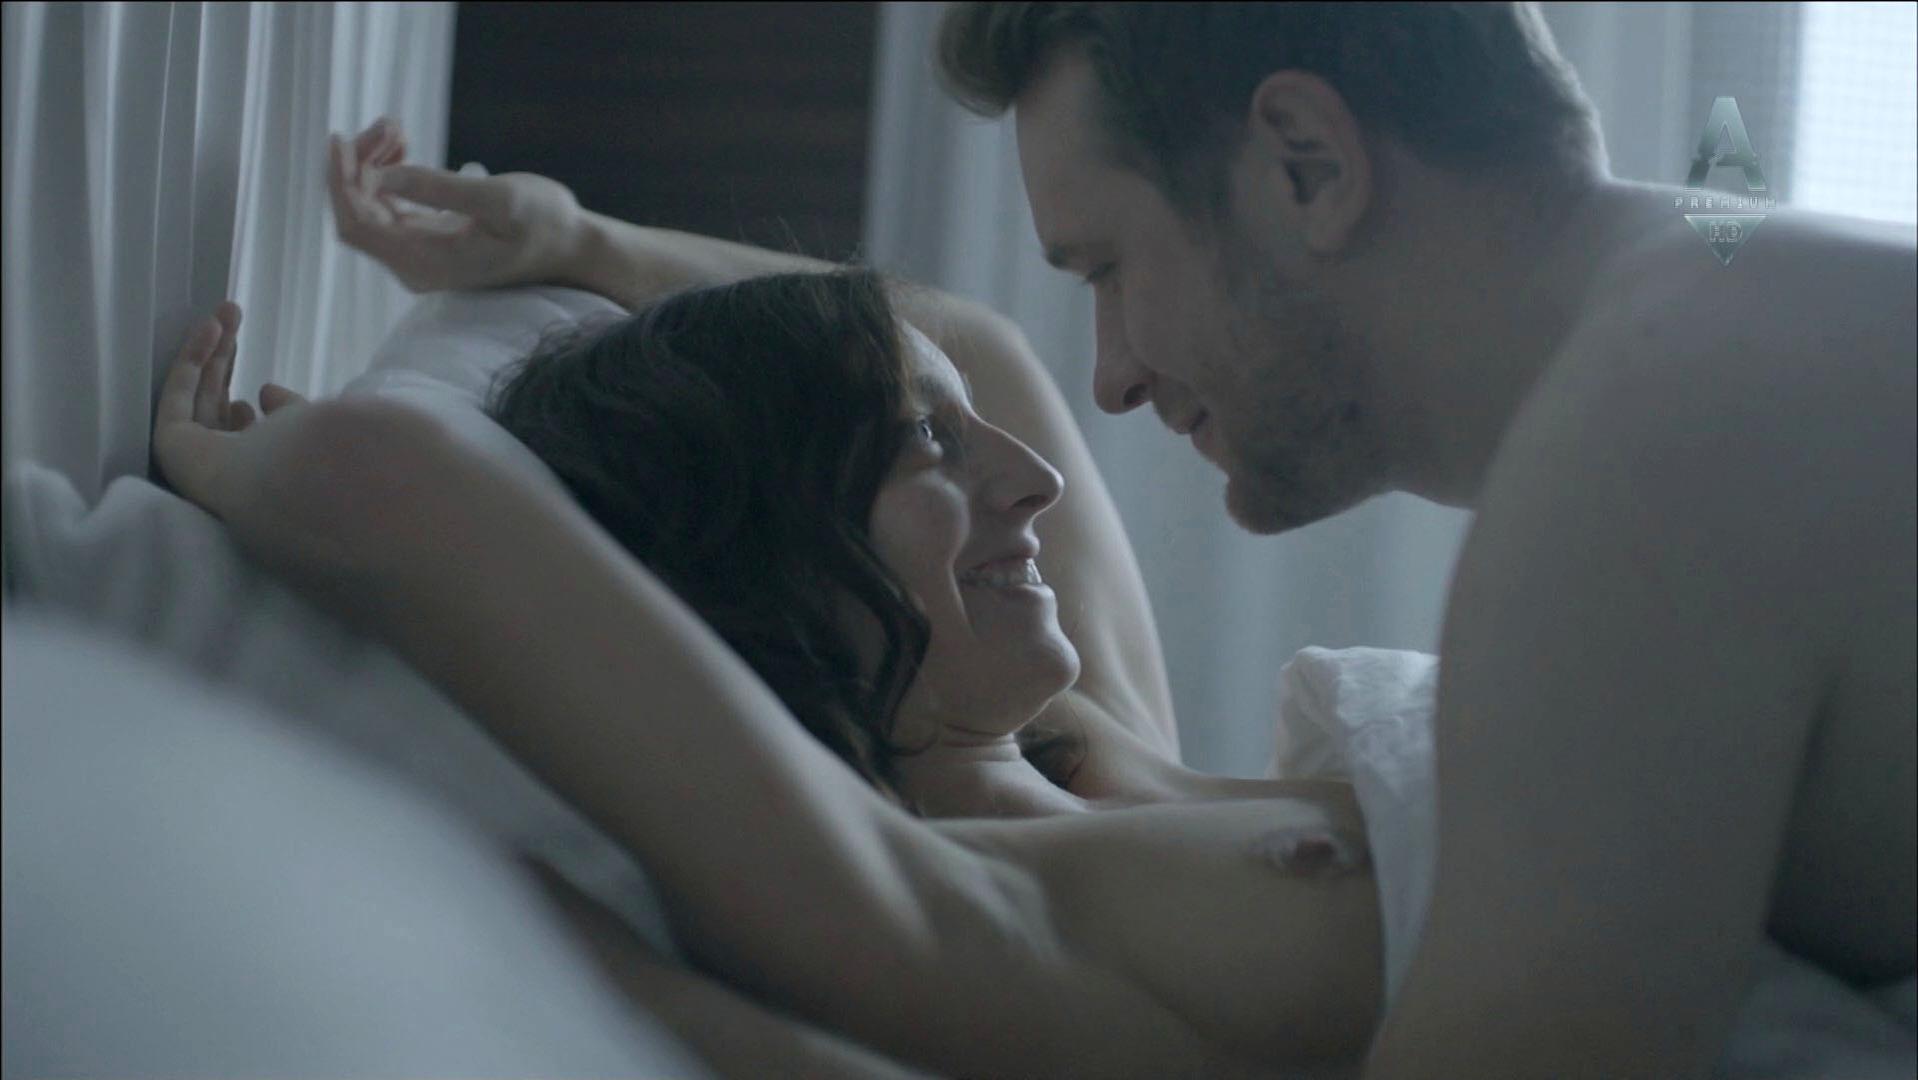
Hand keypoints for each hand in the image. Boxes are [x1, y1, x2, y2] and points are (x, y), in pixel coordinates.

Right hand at [152, 301, 310, 521]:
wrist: (283, 484)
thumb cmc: (302, 457)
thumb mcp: (301, 425)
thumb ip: (286, 409)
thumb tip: (264, 391)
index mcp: (249, 471)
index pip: (240, 435)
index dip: (244, 407)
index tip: (262, 389)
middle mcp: (217, 466)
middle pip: (215, 403)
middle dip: (224, 359)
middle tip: (234, 316)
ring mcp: (189, 456)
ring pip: (198, 392)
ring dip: (210, 350)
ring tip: (227, 312)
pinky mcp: (169, 442)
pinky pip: (178, 392)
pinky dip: (192, 357)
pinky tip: (210, 327)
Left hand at [326, 117, 586, 293]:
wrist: (572, 247)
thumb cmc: (545, 224)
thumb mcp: (499, 200)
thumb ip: (439, 189)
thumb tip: (382, 176)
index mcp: (427, 262)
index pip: (357, 223)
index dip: (341, 181)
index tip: (341, 138)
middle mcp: (414, 266)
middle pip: (357, 212)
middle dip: (361, 163)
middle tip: (391, 123)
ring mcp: (418, 256)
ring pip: (369, 206)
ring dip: (373, 163)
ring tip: (398, 128)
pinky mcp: (426, 242)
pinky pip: (386, 207)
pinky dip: (387, 174)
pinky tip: (402, 146)